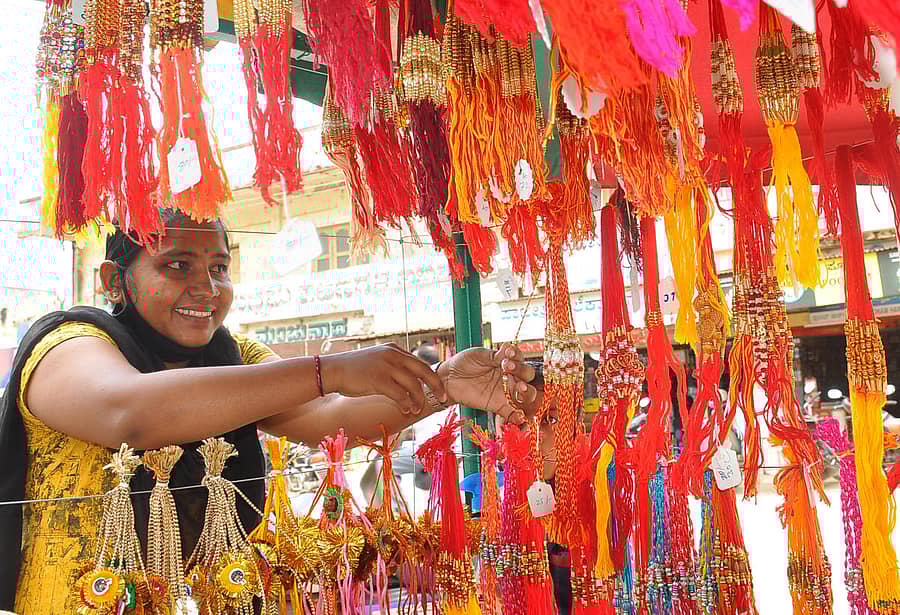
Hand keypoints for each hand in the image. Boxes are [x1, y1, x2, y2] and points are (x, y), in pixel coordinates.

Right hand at [320, 344, 445, 412]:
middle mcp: (393, 355)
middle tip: (443, 397)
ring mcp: (386, 367)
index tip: (438, 387)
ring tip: (417, 409)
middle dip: (436, 385)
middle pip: (424, 370)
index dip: (431, 376)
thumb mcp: (377, 360)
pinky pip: (400, 395)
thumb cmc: (354, 370)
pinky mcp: (379, 380)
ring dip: (419, 399)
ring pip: (413, 385)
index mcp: (394, 349)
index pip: (420, 362)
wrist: (332, 370)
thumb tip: (409, 381)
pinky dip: (406, 404)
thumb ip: (393, 366)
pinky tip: (406, 410)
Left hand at [440, 343, 540, 423]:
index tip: (508, 356)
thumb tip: (508, 350)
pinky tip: (519, 417)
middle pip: (527, 376)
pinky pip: (512, 414)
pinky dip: (518, 417)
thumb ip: (494, 356)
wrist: (449, 379)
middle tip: (510, 370)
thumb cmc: (464, 363)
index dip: (517, 357)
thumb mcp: (479, 356)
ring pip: (525, 395)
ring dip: (526, 393)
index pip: (520, 359)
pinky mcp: (499, 406)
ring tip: (520, 389)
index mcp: (507, 362)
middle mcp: (510, 377)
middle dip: (523, 372)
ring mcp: (506, 393)